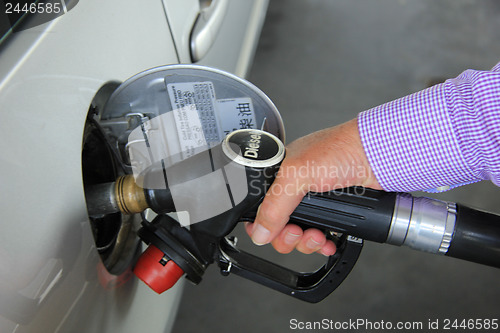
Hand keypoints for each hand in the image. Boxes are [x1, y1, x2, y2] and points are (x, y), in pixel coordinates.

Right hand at [245, 118, 381, 254]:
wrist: (378, 156)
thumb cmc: (341, 148)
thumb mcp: (297, 174)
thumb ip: (274, 205)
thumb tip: (259, 232)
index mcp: (281, 175)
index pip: (260, 207)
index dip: (262, 226)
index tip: (271, 234)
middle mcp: (296, 189)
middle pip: (279, 227)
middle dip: (288, 237)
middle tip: (298, 233)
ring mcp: (316, 202)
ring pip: (300, 236)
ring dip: (306, 243)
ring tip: (317, 236)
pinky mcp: (334, 212)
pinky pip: (321, 237)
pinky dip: (322, 244)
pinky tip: (327, 242)